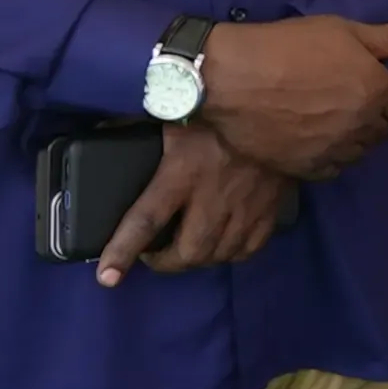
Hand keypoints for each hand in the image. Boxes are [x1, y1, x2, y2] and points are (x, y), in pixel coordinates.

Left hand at [96, 125, 294, 285]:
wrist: (282, 112)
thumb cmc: (222, 111)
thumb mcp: (176, 112)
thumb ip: (143, 126)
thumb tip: (105, 129)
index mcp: (183, 173)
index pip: (147, 219)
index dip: (123, 250)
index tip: (108, 276)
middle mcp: (213, 198)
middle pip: (188, 251)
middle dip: (165, 262)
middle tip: (154, 254)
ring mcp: (245, 208)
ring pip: (217, 255)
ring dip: (197, 259)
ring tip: (185, 250)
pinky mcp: (270, 211)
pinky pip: (248, 249)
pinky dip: (230, 254)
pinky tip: (221, 245)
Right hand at [200, 15, 387, 175]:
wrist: (229, 78)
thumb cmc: (284, 46)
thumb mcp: (337, 29)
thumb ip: (381, 36)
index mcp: (376, 89)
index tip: (371, 86)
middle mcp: (363, 124)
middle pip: (383, 129)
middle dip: (373, 117)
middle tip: (347, 103)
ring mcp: (336, 149)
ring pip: (360, 151)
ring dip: (353, 139)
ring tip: (330, 123)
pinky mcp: (308, 168)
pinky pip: (333, 169)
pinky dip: (329, 157)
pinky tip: (313, 141)